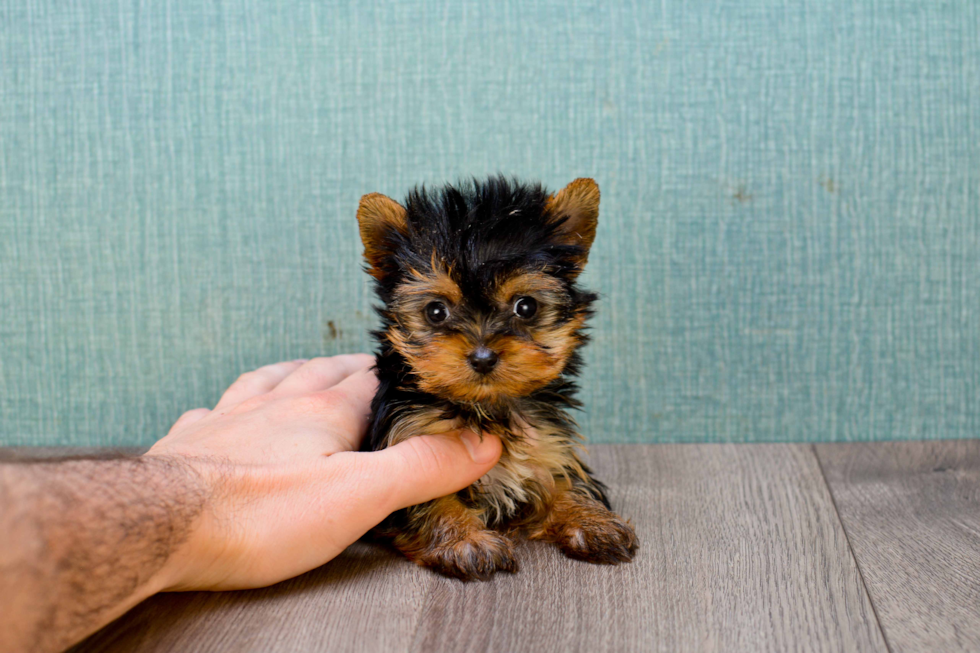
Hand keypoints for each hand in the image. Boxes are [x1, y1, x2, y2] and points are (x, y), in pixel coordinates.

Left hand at [147, 355, 501, 590]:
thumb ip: (423, 466)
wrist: (158, 526)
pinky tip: (228, 407)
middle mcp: (277, 400)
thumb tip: (482, 442)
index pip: (374, 377)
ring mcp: (230, 415)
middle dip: (353, 368)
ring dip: (296, 371)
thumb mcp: (360, 495)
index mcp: (324, 409)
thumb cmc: (259, 514)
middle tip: (373, 370)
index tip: (420, 378)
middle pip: (324, 370)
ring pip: (271, 378)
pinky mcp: (191, 441)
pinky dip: (233, 402)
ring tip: (310, 369)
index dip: (401, 377)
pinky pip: (216, 407)